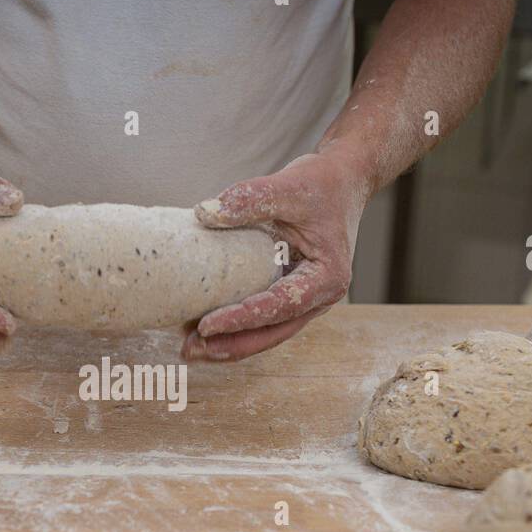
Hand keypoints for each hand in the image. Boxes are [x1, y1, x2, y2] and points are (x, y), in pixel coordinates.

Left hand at [184, 149, 368, 360]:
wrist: (342, 181)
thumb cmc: (321, 184)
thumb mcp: (288, 185)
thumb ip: (248, 198)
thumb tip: (204, 213)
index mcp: (327, 277)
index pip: (280, 306)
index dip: (242, 318)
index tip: (206, 324)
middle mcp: (320, 297)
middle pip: (272, 333)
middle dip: (230, 345)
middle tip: (189, 350)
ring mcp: (306, 300)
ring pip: (267, 333)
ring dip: (230, 343)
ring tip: (190, 349)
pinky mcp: (291, 295)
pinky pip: (263, 319)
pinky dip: (236, 328)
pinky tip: (204, 331)